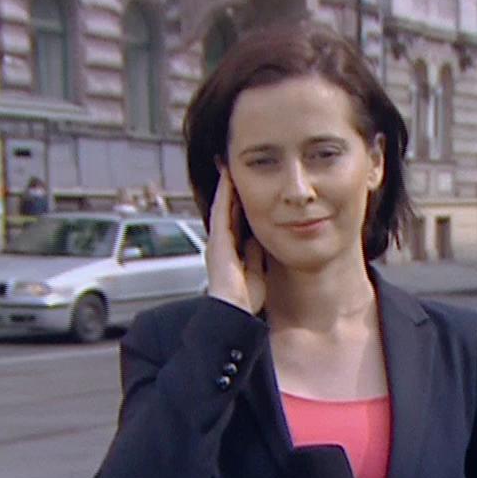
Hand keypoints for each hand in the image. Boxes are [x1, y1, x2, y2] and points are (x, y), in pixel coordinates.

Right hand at [205, 165, 265, 315]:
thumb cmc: (246, 299)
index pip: (235, 220)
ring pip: (222, 207)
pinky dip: (224, 195)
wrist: (235, 311)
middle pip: (225, 209)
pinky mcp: (217, 241)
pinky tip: (228, 180)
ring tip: (228, 166)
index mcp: (231, 251)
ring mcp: (217, 241)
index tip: (245, 186)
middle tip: (231, 167)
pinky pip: (221, 212)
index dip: (239, 203)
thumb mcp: (257, 270)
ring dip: (225, 186)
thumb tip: (259, 239)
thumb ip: (256, 254)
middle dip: (230, 190)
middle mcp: (221, 244)